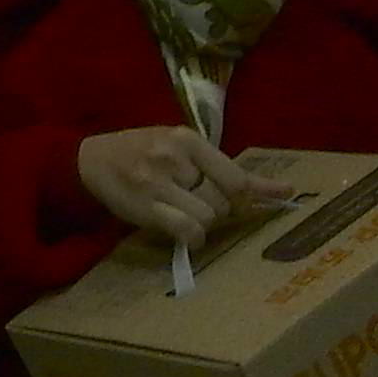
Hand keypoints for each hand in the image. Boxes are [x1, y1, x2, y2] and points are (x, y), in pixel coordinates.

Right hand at [75, 127, 293, 246]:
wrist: (91, 160)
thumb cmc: (143, 153)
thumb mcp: (182, 148)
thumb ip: (225, 167)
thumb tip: (287, 190)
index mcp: (187, 138)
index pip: (237, 178)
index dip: (239, 198)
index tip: (235, 202)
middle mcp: (173, 156)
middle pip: (223, 201)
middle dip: (217, 210)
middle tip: (197, 205)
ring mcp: (157, 181)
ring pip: (208, 218)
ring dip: (203, 224)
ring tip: (184, 215)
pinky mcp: (145, 206)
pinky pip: (187, 230)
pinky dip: (192, 238)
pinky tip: (184, 234)